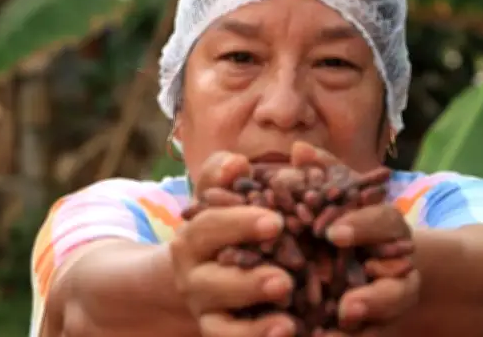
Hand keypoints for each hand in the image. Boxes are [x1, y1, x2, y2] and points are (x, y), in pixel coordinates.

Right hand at [170, 151, 298, 336]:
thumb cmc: (227, 223)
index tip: (277, 222)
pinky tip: (288, 335)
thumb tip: (238, 162)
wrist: (204, 272)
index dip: (240, 224)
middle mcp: (194, 279)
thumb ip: (224, 172)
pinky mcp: (222, 335)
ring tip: (288, 324)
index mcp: (194, 238)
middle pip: (215, 283)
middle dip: (249, 282)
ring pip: (223, 327)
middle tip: (284, 281)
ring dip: (255, 327)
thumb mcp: (220, 194)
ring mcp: (208, 313)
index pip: (210, 227)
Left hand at [291, 142, 420, 335]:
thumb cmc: (347, 218)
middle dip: (375, 296)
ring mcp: (393, 299)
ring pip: (389, 318)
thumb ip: (323, 175)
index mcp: (389, 228)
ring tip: (343, 332)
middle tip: (347, 306)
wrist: (375, 262)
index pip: (385, 223)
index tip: (333, 233)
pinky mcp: (380, 325)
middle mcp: (398, 267)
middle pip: (398, 284)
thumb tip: (299, 151)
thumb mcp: (337, 195)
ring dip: (368, 328)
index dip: (362, 227)